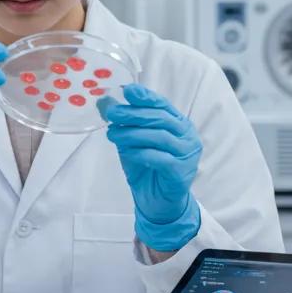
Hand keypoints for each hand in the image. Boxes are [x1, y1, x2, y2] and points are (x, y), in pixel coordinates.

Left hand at [98, 84, 202, 251]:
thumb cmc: (147, 167)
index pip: (163, 104)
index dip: (145, 96)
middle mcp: (187, 136)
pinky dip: (141, 153)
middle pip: (160, 119)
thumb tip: (104, 103)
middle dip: (133, 114)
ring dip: (133, 133)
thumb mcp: (133, 141)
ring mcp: (187, 155)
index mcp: (178, 124)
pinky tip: (126, 152)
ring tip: (112, 134)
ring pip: (160, 137)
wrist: (158, 201)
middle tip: (111, 113)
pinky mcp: (181, 173)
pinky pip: (161, 159)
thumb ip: (124, 124)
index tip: (127, 90)